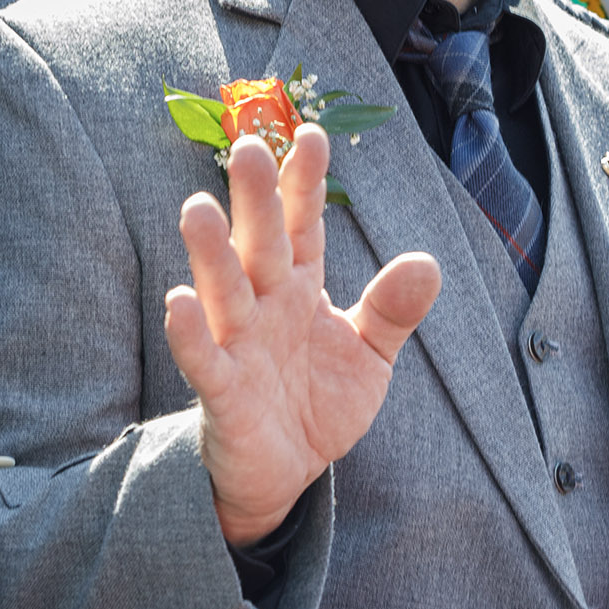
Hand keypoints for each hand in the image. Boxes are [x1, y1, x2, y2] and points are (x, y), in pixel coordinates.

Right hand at [164, 127, 440, 543]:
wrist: (285, 473)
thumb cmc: (318, 401)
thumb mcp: (369, 354)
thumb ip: (393, 310)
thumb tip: (427, 261)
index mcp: (300, 287)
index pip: (303, 225)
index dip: (305, 183)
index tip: (311, 135)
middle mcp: (265, 305)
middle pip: (260, 245)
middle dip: (255, 200)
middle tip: (248, 148)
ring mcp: (239, 346)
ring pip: (223, 291)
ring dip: (210, 254)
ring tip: (196, 209)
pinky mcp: (222, 394)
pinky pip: (205, 360)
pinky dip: (192, 333)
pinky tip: (181, 302)